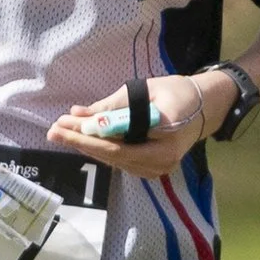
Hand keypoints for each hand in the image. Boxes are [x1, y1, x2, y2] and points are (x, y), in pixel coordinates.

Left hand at [48, 74, 219, 178]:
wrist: (206, 108)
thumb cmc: (178, 93)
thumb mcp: (146, 90)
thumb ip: (113, 106)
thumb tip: (79, 113)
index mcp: (165, 137)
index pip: (116, 143)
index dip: (86, 136)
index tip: (62, 124)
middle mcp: (163, 160)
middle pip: (112, 155)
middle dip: (80, 141)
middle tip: (53, 129)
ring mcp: (159, 168)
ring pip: (115, 160)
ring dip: (87, 146)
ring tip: (63, 131)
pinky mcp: (154, 169)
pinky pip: (122, 161)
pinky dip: (102, 149)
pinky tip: (83, 138)